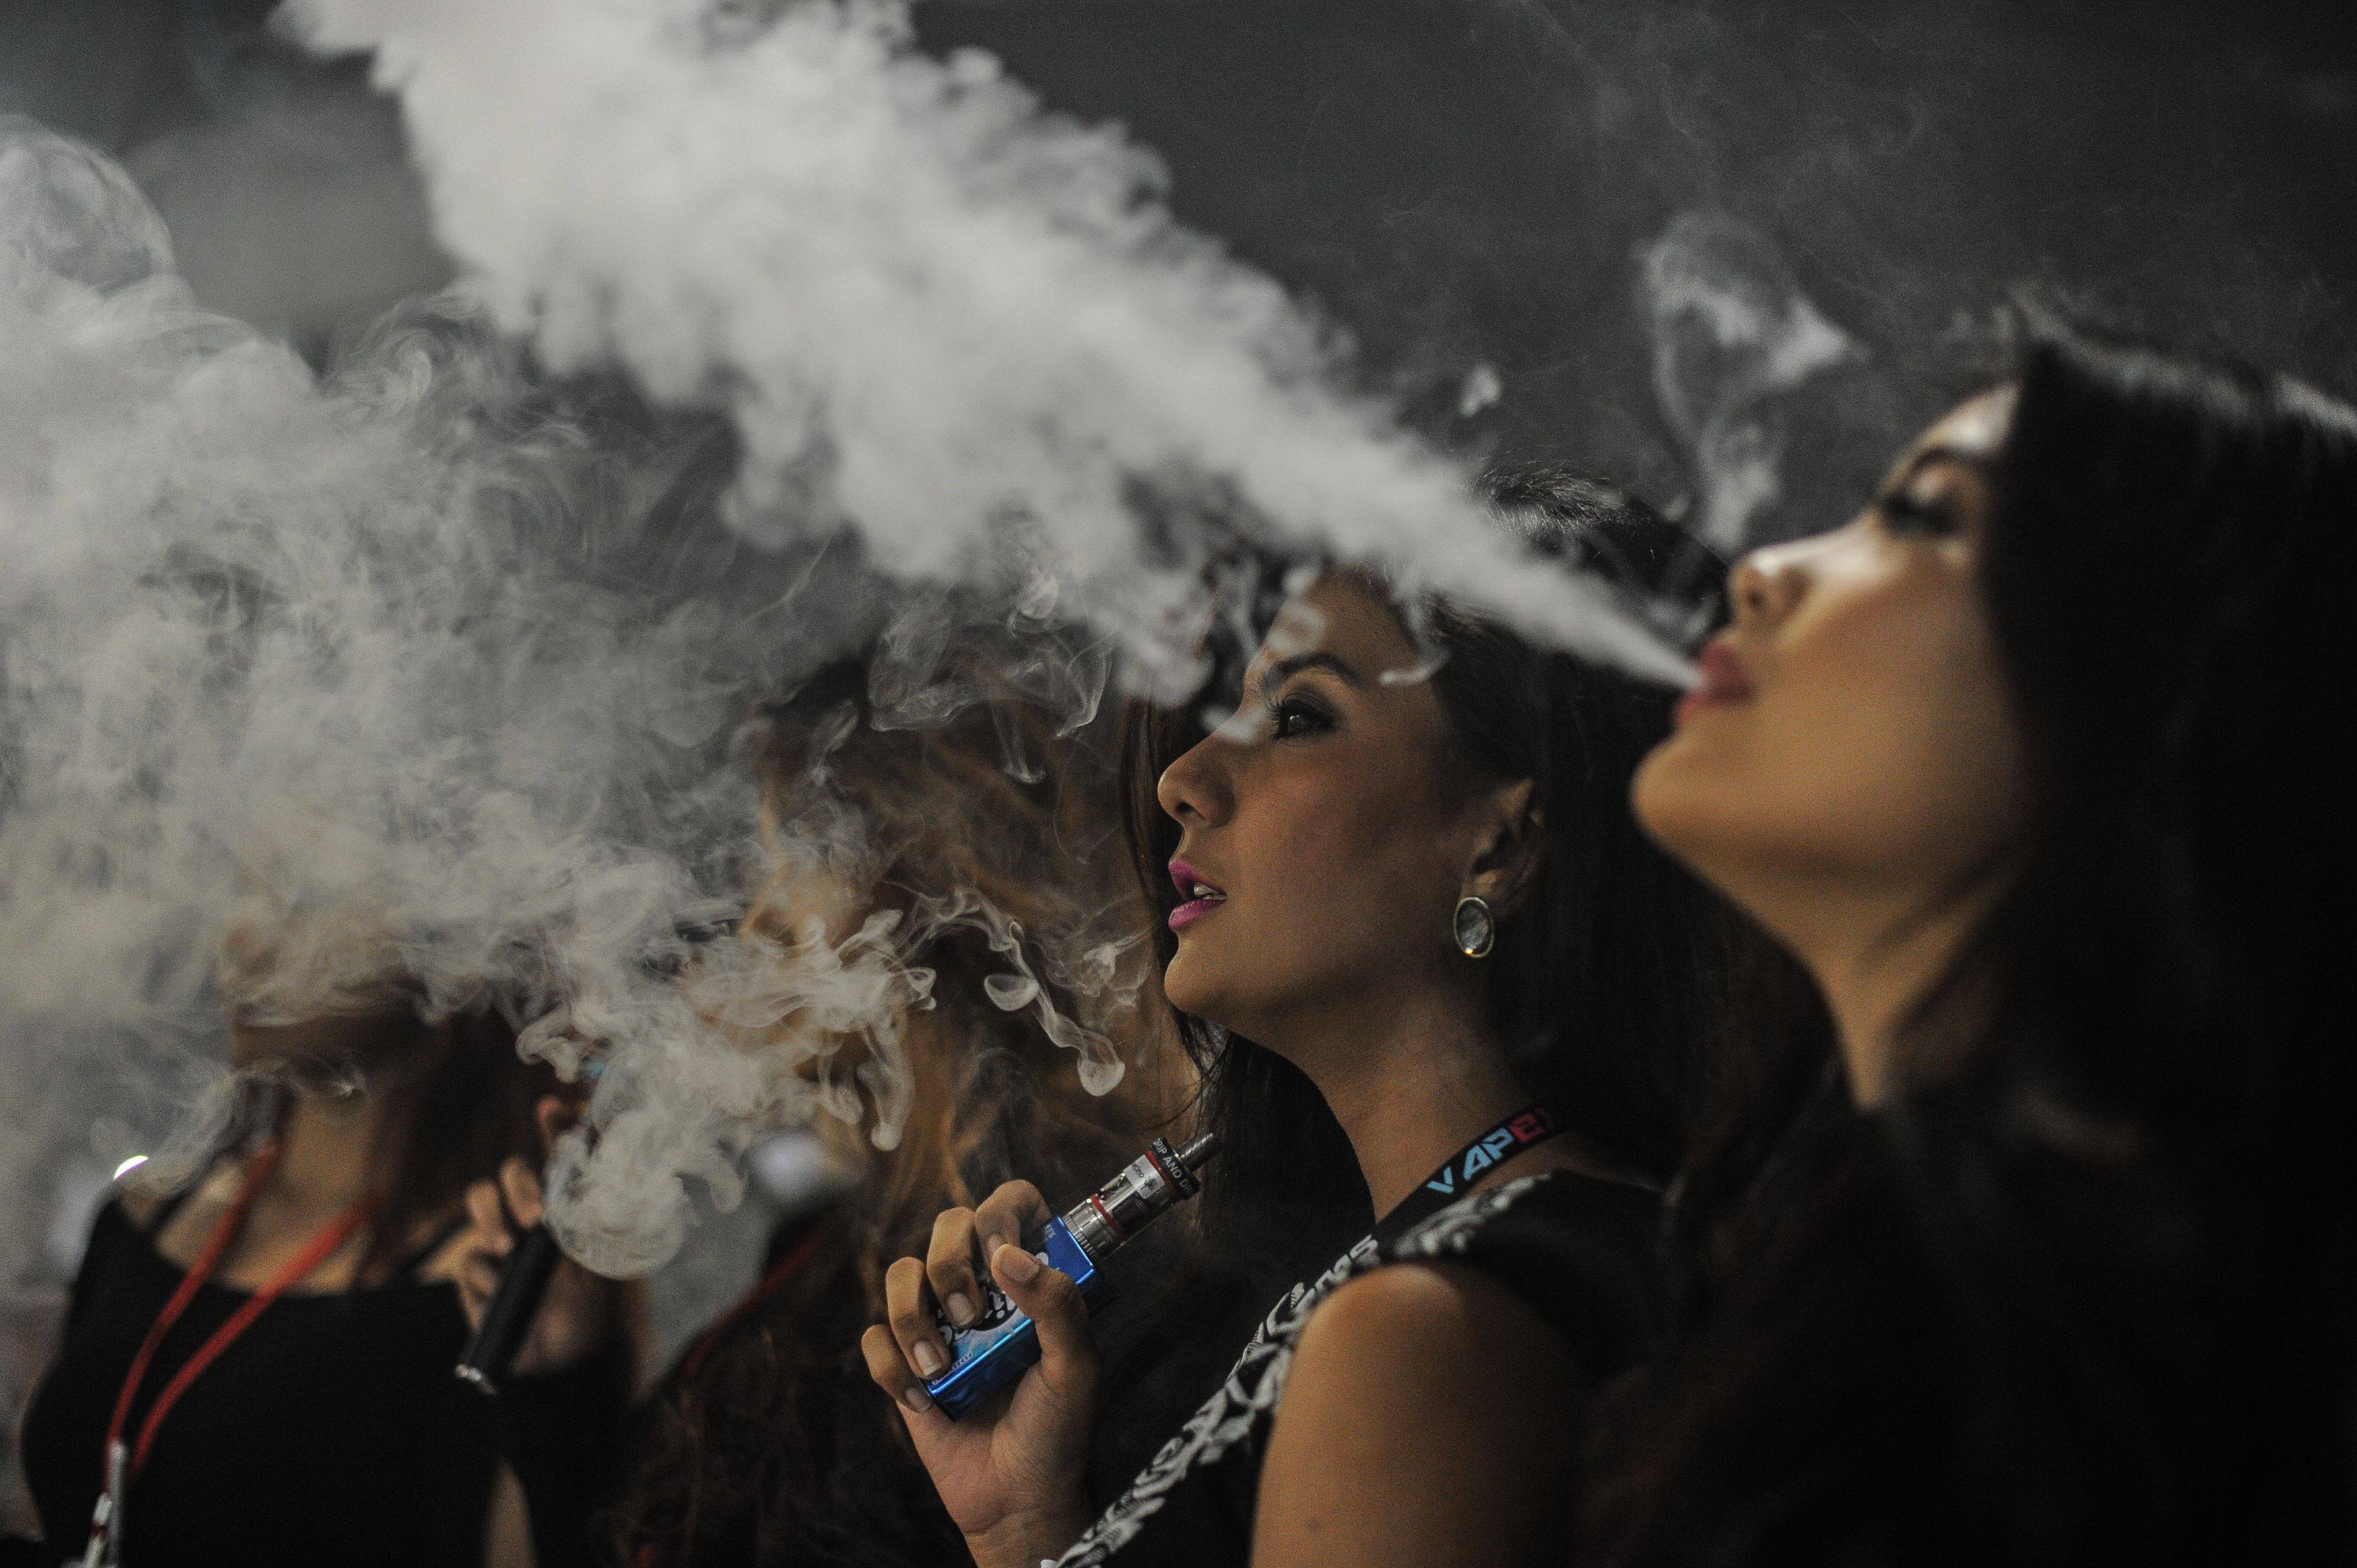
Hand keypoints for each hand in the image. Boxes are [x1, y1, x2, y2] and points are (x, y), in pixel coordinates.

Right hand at [434, 1096, 621, 1377]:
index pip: (560, 1157)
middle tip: (536, 1216)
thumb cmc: (585, 1311)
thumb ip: (583, 1219)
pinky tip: (501, 1297)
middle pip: (513, 1171)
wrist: (554, 1365)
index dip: (556, 1127)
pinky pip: (470, 1259)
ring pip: (481, 1198)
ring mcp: (500, 1241)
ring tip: (508, 1249)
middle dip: (520, 1184)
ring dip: (492, 1217)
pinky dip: (486, 1278)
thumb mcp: (593, 1262)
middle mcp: (531, 1215)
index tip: (552, 1107)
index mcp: (568, 1208)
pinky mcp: (476, 1273)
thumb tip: (583, 1177)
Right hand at [861, 1181, 1097, 1567]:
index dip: (1001, 1213)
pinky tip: (923, 1401)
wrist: (1017, 1501)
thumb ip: (1057, 1305)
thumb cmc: (1058, 1432)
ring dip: (911, 1316)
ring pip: (900, 1273)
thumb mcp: (1076, 1368)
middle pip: (948, 1226)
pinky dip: (891, 1365)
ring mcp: (942, 1323)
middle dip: (949, 1266)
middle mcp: (985, 1290)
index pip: (1012, 1205)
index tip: (1001, 1256)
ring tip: (939, 1366)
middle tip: (970, 1318)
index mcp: (1033, 1280)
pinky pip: (874, 1336)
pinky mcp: (905, 1363)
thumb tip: (1009, 1256)